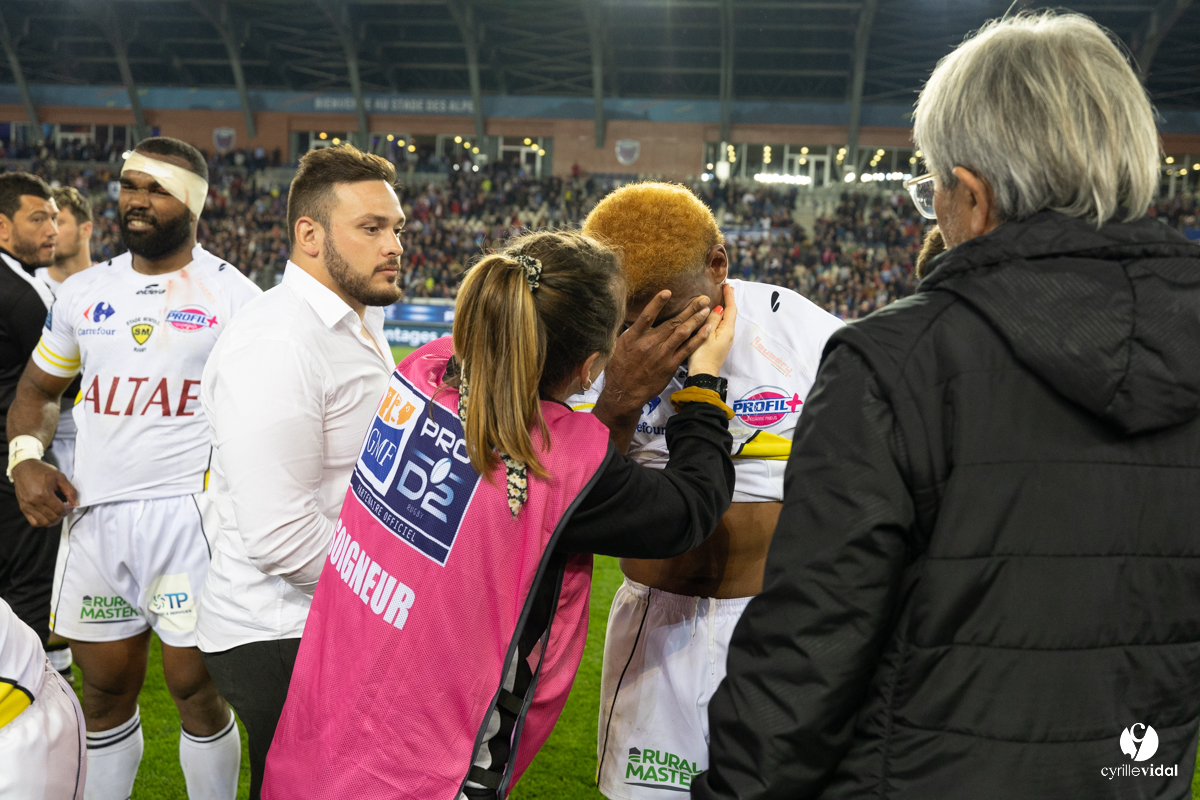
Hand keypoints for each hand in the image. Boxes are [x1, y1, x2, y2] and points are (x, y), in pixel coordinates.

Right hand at [11, 459, 76, 526]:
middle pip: (52, 518)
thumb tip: (76, 503)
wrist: (23, 468)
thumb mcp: (60, 477)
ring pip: (43, 523)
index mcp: (43, 494)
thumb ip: (70, 490)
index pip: (59, 510)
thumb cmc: (42, 471)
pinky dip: (43, 522)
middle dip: (63, 515)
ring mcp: (27, 506)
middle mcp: (34, 502)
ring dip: (54, 520)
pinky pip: (34, 522)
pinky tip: (48, 515)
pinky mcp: (23, 508)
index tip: (71, 505)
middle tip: (66, 508)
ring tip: (58, 512)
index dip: (69, 510)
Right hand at [598, 290, 712, 417]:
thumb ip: (630, 332)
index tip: (668, 291)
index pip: (647, 316)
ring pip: (682, 333)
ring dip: (696, 320)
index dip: (657, 303)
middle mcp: (649, 343)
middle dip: (689, 308)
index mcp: (634, 337)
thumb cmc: (619, 369)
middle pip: (672, 322)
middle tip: (702, 297)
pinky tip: (707, 329)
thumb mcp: (618, 346)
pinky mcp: (670, 365)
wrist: (625, 393)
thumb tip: (636, 318)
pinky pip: (687, 349)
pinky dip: (698, 338)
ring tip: (706, 309)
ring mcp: (662, 354)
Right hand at [688, 284, 736, 376]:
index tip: (726, 284)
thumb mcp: (706, 335)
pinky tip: (712, 315)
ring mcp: (724, 340)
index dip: (729, 296)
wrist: (702, 376)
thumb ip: (712, 320)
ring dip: (722, 308)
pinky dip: (718, 317)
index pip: (731, 309)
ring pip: (725, 320)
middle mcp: (728, 334)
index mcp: (727, 330)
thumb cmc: (702, 357)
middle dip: (727, 300)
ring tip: (718, 298)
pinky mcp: (718, 345)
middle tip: (724, 288)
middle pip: (730, 313)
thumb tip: (718, 308)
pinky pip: (720, 326)